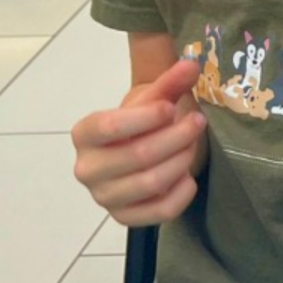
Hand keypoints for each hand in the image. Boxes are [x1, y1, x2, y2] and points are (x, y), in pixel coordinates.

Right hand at [70, 58, 207, 226]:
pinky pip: (160, 211)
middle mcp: (86, 168)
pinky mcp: (125, 218)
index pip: (109, 126)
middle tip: (198, 122)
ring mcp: (104, 197)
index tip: (172, 107)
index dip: (146, 117)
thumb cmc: (145, 123)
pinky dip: (182, 193)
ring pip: (151, 183)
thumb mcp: (154, 100)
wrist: (142, 152)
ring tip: (193, 145)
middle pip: (138, 156)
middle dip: (177, 137)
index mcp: (84, 134)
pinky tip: (188, 177)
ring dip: (182, 161)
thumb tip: (190, 64)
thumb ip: (169, 82)